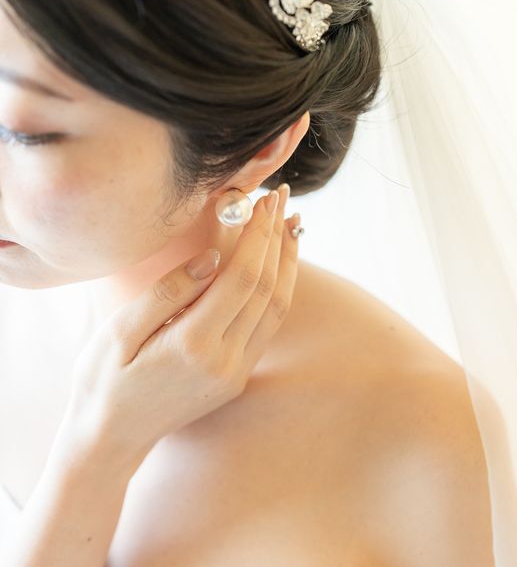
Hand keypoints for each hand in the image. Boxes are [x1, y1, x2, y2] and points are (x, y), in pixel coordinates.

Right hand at [65, 186, 297, 460]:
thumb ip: (168, 292)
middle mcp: (226, 360)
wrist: (110, 439)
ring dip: (286, 264)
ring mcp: (236, 372)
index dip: (258, 235)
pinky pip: (268, 325)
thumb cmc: (103, 381)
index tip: (265, 201)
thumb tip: (212, 258)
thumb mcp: (119, 332)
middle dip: (277, 240)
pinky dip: (278, 290)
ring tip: (290, 227)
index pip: (242, 276)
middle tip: (281, 201)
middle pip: (267, 288)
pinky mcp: (237, 377)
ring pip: (277, 308)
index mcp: (194, 344)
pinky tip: (277, 268)